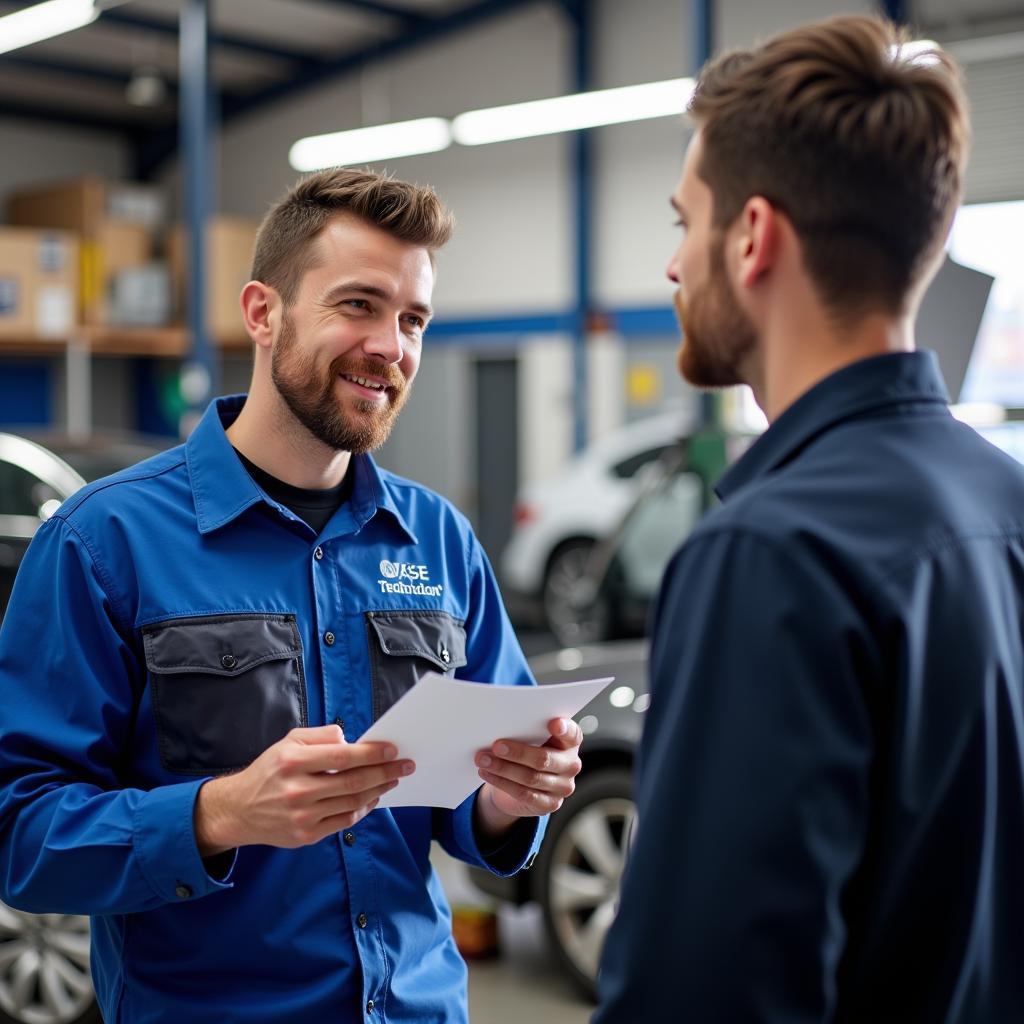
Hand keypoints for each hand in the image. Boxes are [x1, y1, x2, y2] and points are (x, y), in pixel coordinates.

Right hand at [194, 724, 413, 854]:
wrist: (239, 810)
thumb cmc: (270, 771)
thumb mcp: (289, 742)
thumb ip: (321, 736)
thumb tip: (350, 740)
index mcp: (293, 762)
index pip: (342, 756)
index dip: (371, 753)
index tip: (392, 749)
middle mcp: (297, 790)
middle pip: (352, 782)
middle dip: (385, 772)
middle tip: (406, 765)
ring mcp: (302, 816)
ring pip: (352, 803)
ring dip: (378, 789)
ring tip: (393, 779)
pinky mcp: (306, 836)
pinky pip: (344, 822)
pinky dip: (363, 809)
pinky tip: (373, 797)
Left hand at [473, 718, 582, 839]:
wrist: (521, 783)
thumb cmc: (528, 751)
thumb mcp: (531, 739)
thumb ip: (526, 731)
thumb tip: (501, 727)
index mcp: (570, 743)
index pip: (572, 734)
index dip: (564, 729)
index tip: (554, 723)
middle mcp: (571, 765)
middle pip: (544, 759)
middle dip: (518, 752)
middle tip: (496, 746)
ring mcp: (563, 787)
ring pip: (531, 778)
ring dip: (503, 768)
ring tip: (483, 760)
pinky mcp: (550, 804)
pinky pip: (524, 794)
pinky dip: (502, 783)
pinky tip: (487, 774)